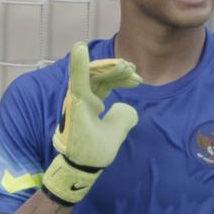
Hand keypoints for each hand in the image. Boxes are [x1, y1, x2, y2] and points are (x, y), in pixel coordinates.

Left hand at [41, 42, 139, 204]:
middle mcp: (77, 98)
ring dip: (116, 75)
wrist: (78, 166)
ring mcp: (81, 100)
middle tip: (132, 70)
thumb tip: (126, 108)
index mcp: (79, 104)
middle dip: (113, 68)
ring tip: (136, 77)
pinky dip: (114, 83)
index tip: (80, 46)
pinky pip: (100, 87)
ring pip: (99, 79)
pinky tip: (129, 82)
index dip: (80, 62)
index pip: (79, 78)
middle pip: (94, 74)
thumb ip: (123, 118)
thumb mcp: (112, 138)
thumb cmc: (91, 153)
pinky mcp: (86, 104)